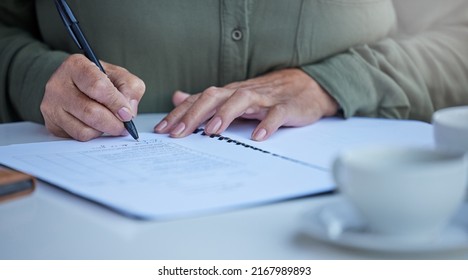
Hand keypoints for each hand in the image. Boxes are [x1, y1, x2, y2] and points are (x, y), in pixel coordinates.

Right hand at [41, 54, 144, 140]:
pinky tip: (97, 126)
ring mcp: (52, 105)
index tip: (127, 114)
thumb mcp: (119, 75)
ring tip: (111, 124)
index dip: (116, 103)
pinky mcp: (52, 123)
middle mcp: (58, 84)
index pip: (97, 86)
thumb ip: (131, 88)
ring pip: (84, 129)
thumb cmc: (99, 79)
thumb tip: (128, 111)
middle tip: (124, 126)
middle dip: (113, 123)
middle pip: (90, 112)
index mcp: (76, 66)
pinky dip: (93, 135)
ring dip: (104, 130)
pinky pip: (78, 136)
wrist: (76, 85)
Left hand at [154, 68, 337, 140]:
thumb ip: (206, 100)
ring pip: (241, 100)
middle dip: (194, 114)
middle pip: (214, 97)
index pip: (199, 100)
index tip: (161, 130)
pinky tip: (257, 136)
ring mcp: (264, 99)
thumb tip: (177, 98)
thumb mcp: (233, 96)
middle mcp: (242, 93)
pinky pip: (276, 114)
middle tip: (178, 133)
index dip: (179, 114)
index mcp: (228, 93)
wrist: (305, 86)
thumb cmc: (266, 95)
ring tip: (211, 131)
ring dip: (225, 114)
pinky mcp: (286, 107)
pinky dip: (267, 124)